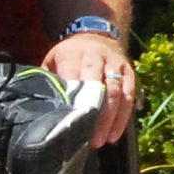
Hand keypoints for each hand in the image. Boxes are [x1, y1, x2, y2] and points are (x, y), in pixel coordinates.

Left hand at [41, 32, 133, 147]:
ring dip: (111, 118)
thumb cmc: (69, 55)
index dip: (73, 99)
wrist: (96, 34)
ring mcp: (116, 64)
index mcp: (74, 53)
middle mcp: (98, 57)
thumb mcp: (53, 60)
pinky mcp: (129, 71)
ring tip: (103, 140)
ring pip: (117, 92)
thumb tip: (43, 108)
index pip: (74, 77)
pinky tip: (115, 133)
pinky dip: (124, 115)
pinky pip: (130, 94)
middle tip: (89, 138)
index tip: (68, 121)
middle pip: (99, 86)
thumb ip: (49, 80)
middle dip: (95, 114)